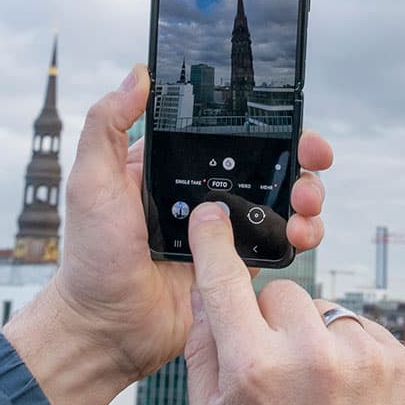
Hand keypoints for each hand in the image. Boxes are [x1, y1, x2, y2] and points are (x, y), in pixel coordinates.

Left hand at [2, 64, 333, 404]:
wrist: (108, 329)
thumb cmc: (91, 258)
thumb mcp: (91, 182)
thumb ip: (107, 126)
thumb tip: (137, 74)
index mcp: (174, 167)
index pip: (228, 132)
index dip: (263, 119)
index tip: (287, 113)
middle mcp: (206, 192)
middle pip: (269, 161)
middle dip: (302, 153)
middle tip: (313, 155)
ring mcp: (227, 229)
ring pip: (285, 199)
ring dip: (309, 193)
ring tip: (307, 202)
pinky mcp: (241, 263)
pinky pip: (282, 241)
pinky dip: (303, 234)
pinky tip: (302, 234)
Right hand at [185, 203, 404, 404]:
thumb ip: (207, 352)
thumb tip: (207, 292)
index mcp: (256, 372)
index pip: (227, 284)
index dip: (215, 244)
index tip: (213, 217)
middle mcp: (312, 358)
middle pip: (279, 294)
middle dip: (271, 320)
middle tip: (276, 366)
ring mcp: (362, 357)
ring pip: (323, 309)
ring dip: (314, 336)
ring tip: (317, 389)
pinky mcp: (399, 360)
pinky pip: (361, 327)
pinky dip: (349, 350)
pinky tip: (345, 391)